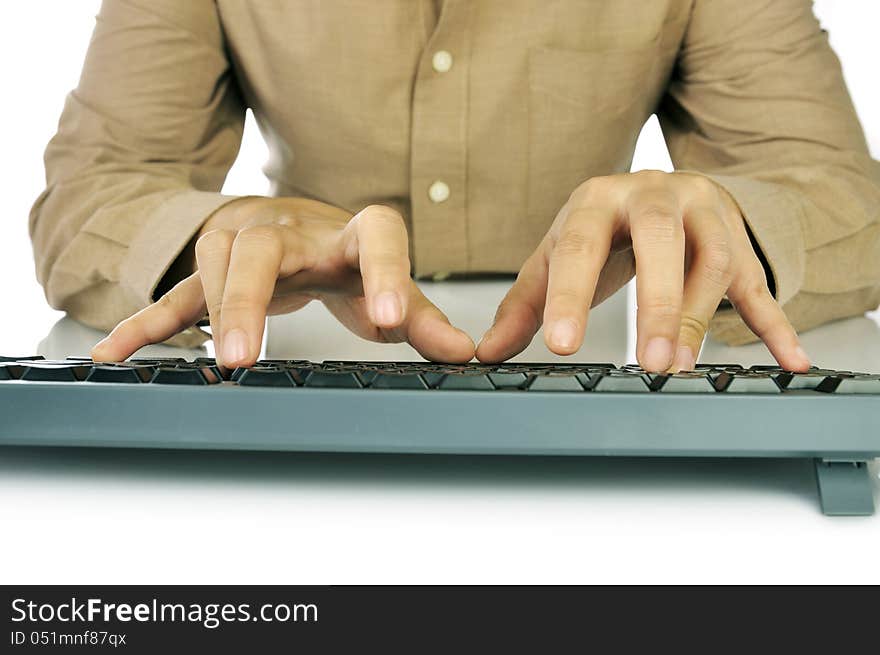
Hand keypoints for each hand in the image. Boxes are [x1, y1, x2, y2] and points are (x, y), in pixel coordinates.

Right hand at [92, 198, 474, 365]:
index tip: (389, 320)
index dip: (382, 275)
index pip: (375, 237)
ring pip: (217, 259)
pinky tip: (117, 351)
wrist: (300, 224)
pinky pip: (177, 292)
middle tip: (249, 357)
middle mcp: (295, 229)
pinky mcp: (214, 268)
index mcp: (351, 234)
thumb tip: (465, 354)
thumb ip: (423, 319)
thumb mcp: (389, 288)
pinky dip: (149, 322)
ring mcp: (247, 243)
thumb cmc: (349, 260)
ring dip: (213, 308)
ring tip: (223, 361)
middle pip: (264, 249)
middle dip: (252, 300)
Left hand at [476, 170, 810, 371]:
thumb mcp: (557, 256)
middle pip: (660, 241)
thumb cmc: (602, 229)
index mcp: (598, 200)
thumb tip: (488, 352)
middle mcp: (655, 196)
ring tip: (679, 367)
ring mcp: (704, 216)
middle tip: (646, 362)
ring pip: (713, 261)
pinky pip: (760, 285)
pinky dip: (774, 326)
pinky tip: (789, 359)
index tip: (562, 344)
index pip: (581, 246)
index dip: (571, 296)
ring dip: (700, 318)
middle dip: (657, 302)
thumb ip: (525, 305)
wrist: (660, 191)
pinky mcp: (738, 243)